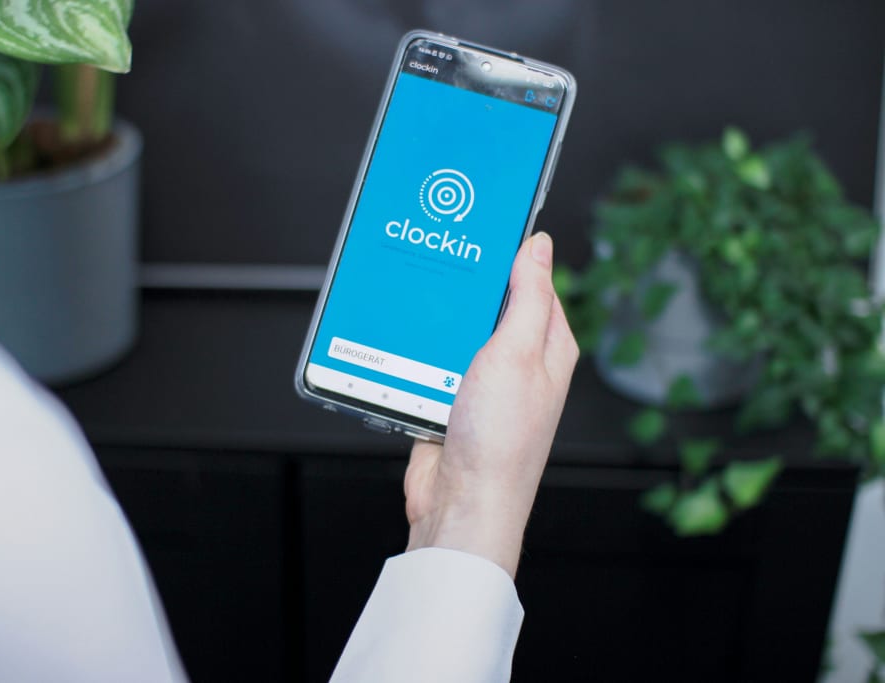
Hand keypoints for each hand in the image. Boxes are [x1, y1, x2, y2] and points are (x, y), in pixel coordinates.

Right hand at [404, 232, 578, 577]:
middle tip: (437, 266)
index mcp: (548, 347)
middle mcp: (520, 364)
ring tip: (416, 308)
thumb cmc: (500, 439)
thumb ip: (529, 297)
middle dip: (463, 291)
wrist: (462, 503)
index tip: (481, 230)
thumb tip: (539, 246)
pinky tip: (399, 346)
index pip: (534, 283)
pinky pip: (428, 364)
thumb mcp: (518, 353)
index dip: (510, 256)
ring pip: (454, 334)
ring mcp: (483, 384)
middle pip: (488, 306)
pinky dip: (413, 356)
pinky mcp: (449, 401)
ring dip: (434, 326)